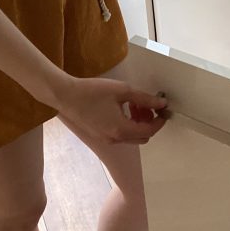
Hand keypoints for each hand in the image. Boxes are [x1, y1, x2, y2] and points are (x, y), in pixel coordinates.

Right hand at [50, 76, 166, 144]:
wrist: (66, 95)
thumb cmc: (93, 91)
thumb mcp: (123, 91)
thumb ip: (145, 98)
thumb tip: (162, 104)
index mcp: (122, 129)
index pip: (149, 131)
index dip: (160, 121)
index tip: (164, 110)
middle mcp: (115, 139)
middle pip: (142, 137)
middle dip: (149, 122)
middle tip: (147, 105)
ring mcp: (106, 139)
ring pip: (131, 136)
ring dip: (138, 123)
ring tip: (134, 104)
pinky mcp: (99, 136)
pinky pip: (120, 135)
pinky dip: (127, 125)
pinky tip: (122, 109)